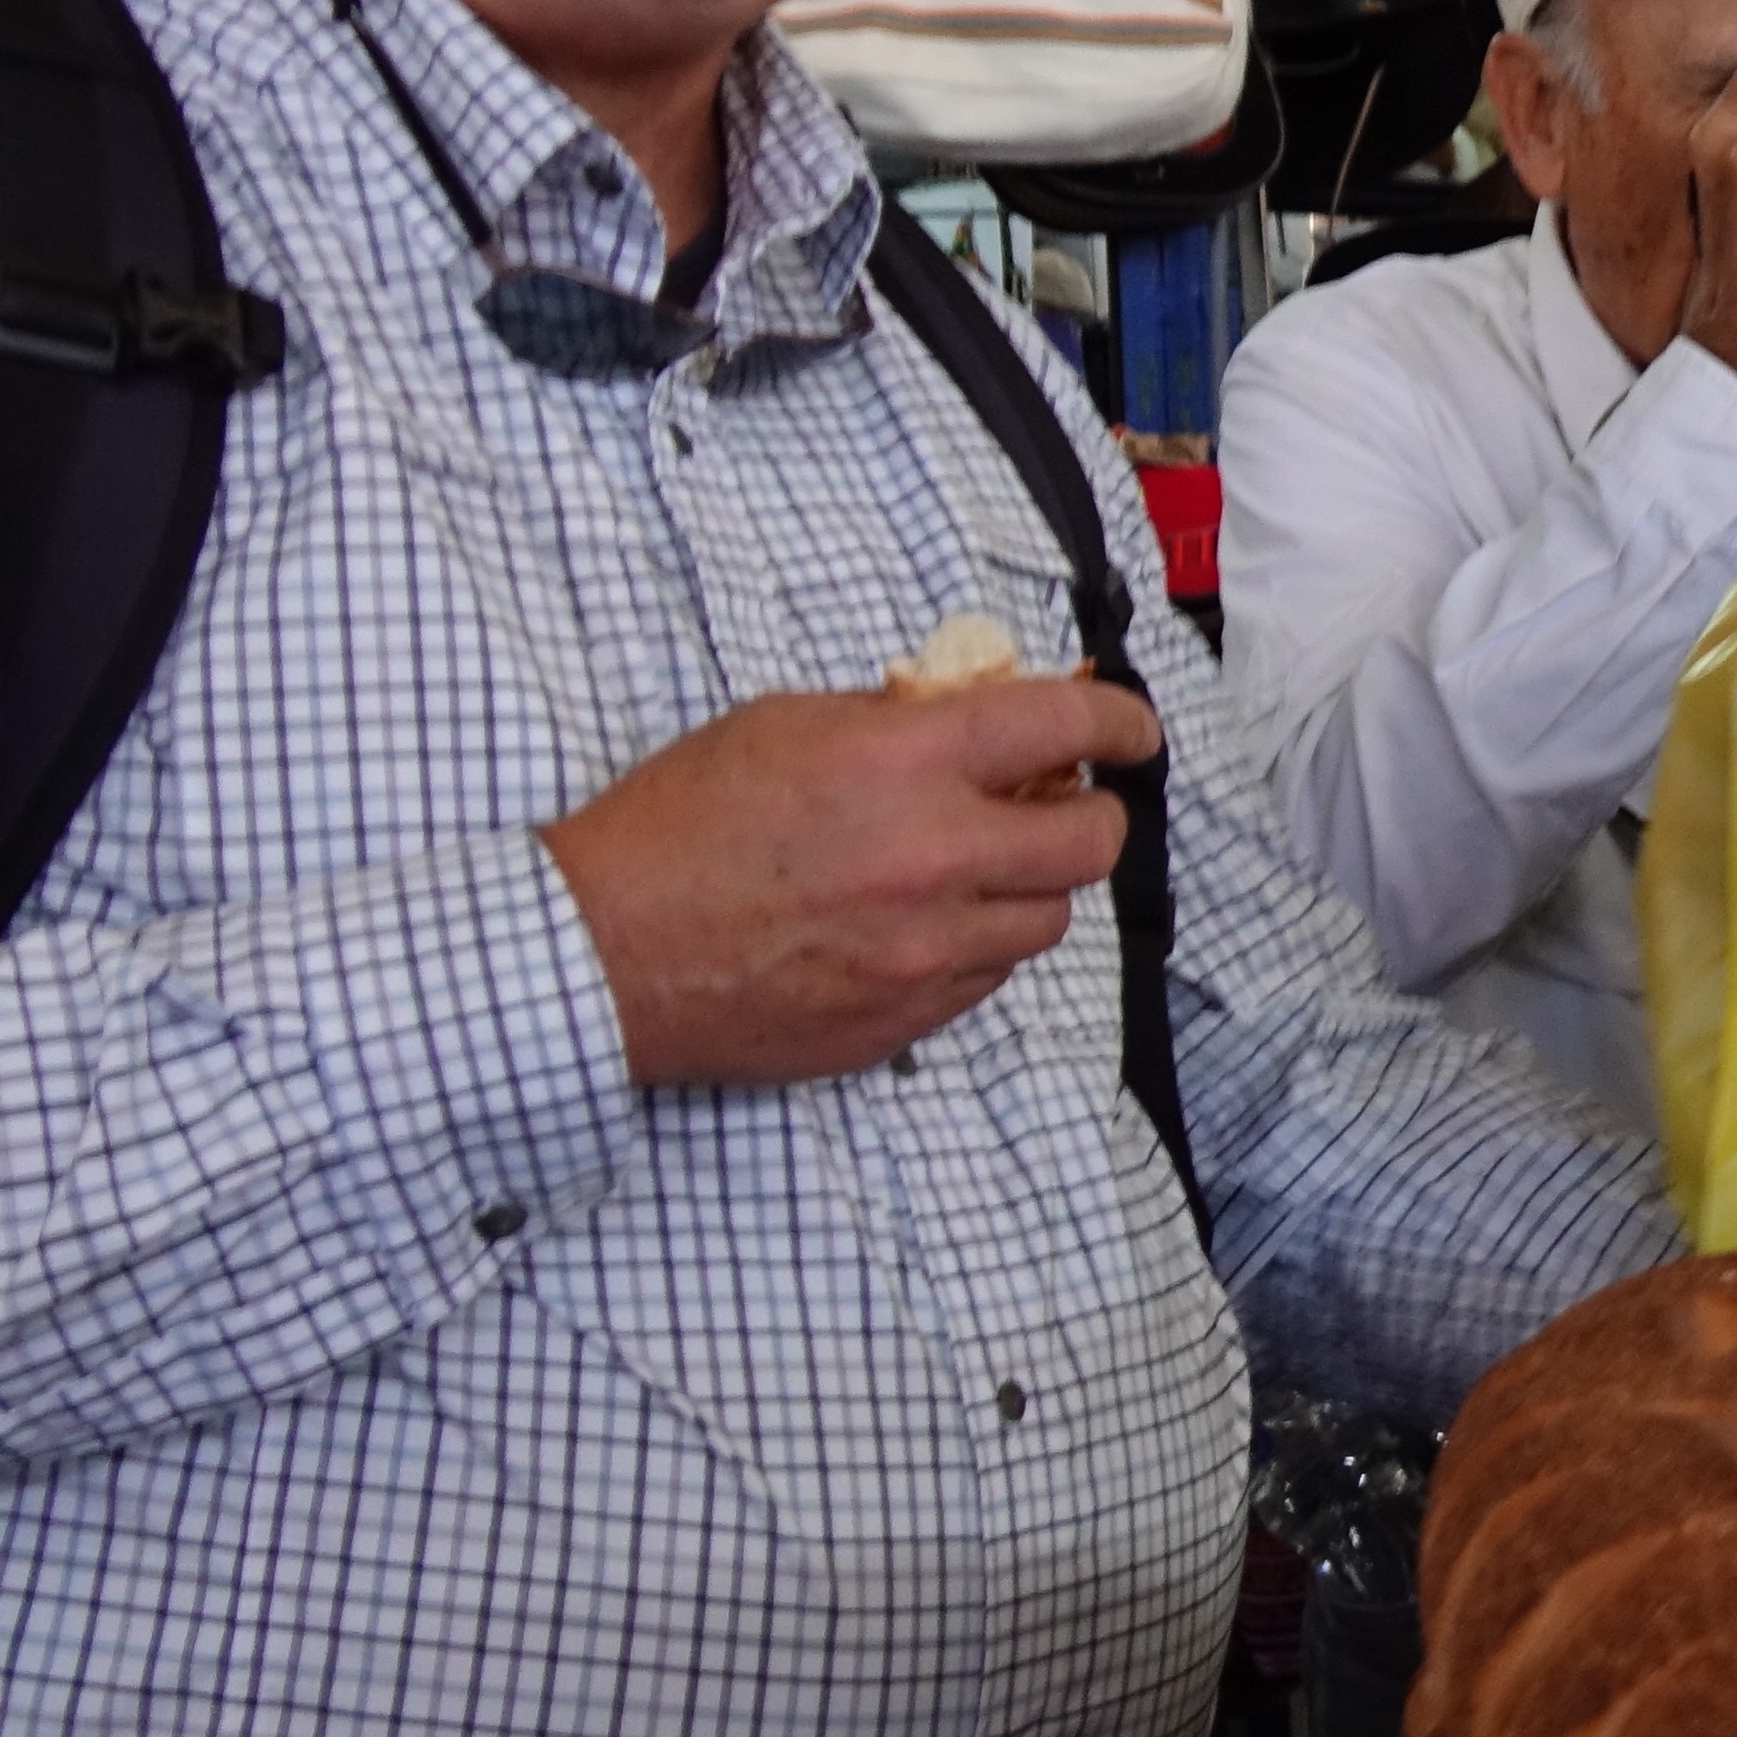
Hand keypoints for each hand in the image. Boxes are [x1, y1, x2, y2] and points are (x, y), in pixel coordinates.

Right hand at [541, 681, 1156, 1086]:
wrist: (602, 951)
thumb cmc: (674, 828)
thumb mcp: (782, 725)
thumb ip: (893, 720)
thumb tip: (974, 715)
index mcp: (903, 764)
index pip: (1066, 729)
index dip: (1122, 725)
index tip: (1133, 732)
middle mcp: (934, 858)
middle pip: (1088, 844)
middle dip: (1092, 816)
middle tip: (1066, 805)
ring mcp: (924, 951)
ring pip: (1045, 921)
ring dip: (1029, 886)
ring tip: (976, 866)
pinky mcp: (904, 1021)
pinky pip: (986, 980)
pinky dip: (976, 946)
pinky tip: (924, 923)